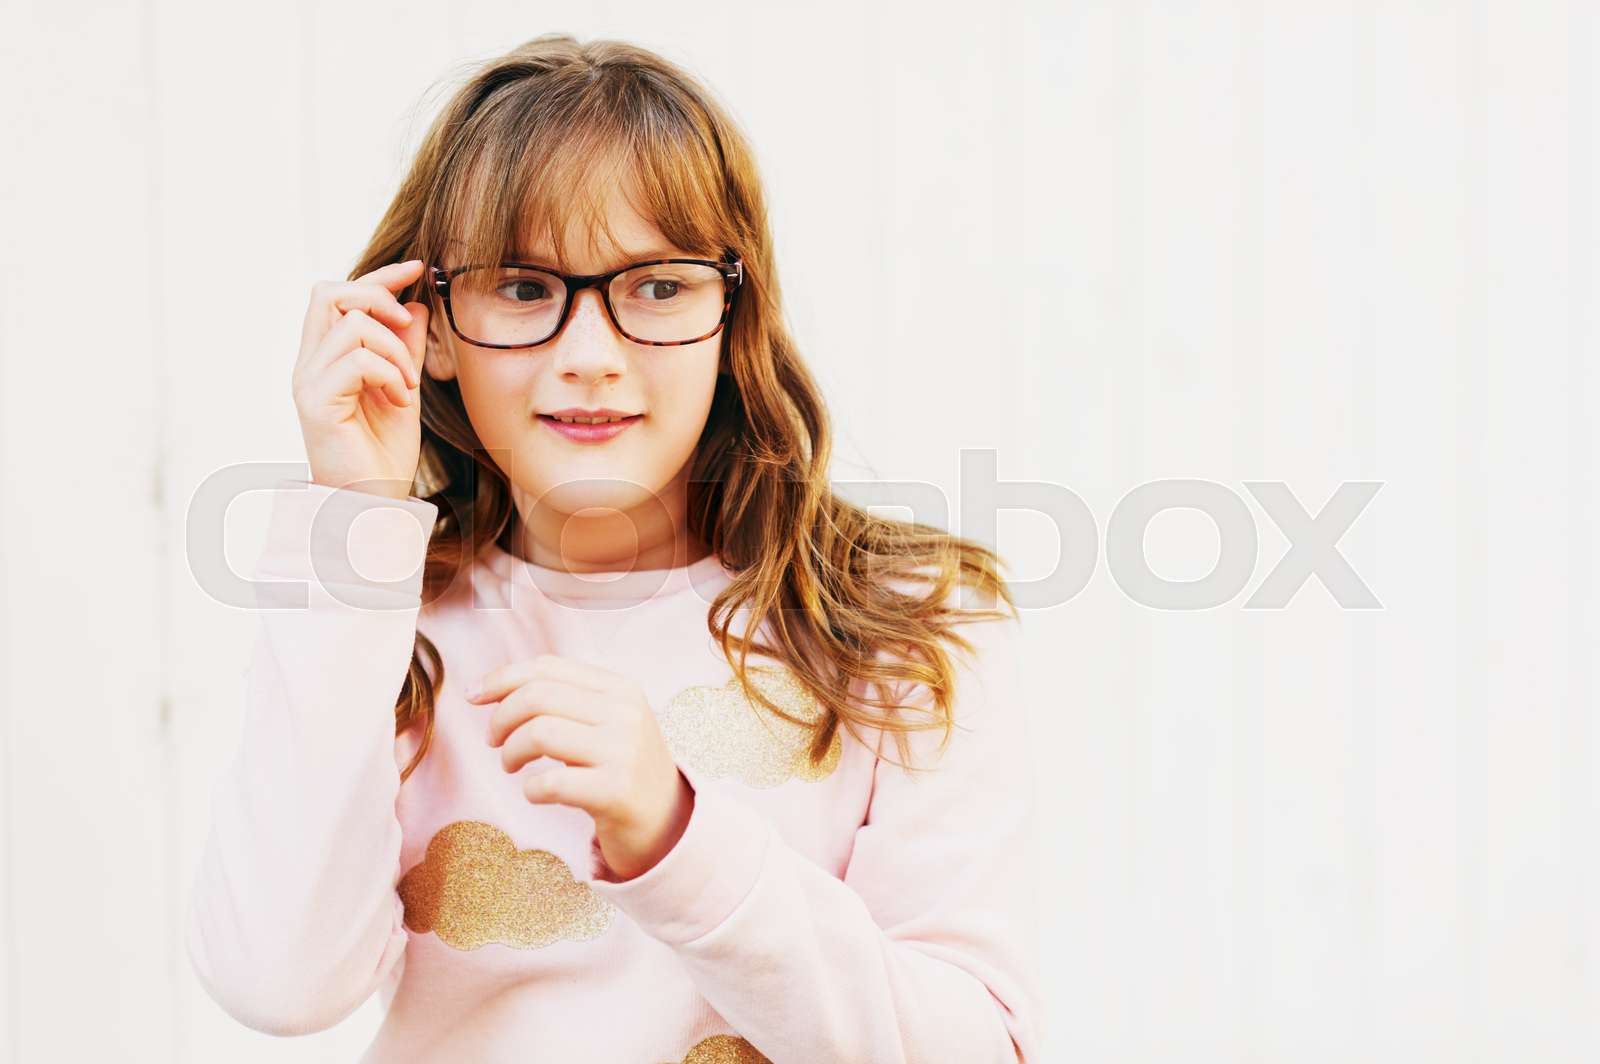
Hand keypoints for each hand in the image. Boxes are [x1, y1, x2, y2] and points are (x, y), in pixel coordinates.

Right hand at [292, 259, 430, 499]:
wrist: (373, 504)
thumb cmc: (383, 456)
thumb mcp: (403, 390)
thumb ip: (406, 350)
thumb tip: (415, 306)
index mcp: (324, 359)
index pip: (338, 294)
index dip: (378, 276)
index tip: (418, 269)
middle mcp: (308, 365)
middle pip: (329, 292)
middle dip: (378, 298)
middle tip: (408, 329)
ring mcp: (308, 383)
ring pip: (352, 325)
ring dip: (394, 349)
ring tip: (407, 385)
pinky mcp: (316, 403)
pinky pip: (358, 361)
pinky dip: (389, 373)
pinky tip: (399, 400)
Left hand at [465, 654, 694, 880]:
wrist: (668, 824)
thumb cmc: (621, 769)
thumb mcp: (605, 722)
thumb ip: (562, 698)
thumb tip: (489, 687)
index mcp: (620, 688)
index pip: (548, 667)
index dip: (501, 678)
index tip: (473, 696)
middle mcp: (625, 713)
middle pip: (537, 697)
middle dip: (500, 718)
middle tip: (493, 741)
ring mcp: (624, 752)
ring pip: (539, 733)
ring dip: (510, 753)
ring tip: (511, 766)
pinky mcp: (616, 792)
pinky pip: (550, 783)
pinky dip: (530, 789)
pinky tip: (535, 793)